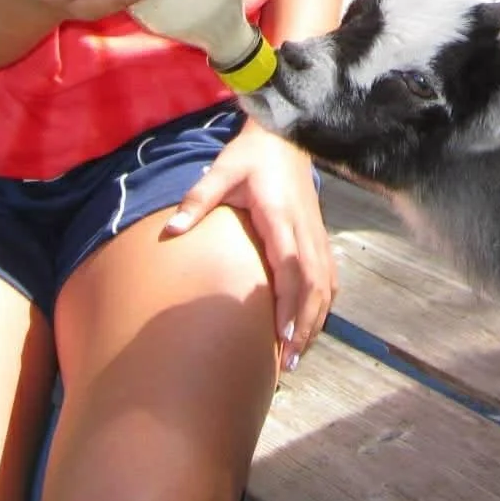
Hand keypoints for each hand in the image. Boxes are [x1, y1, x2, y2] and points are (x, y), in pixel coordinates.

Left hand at [165, 123, 333, 372]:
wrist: (284, 136)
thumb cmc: (250, 156)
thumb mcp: (221, 171)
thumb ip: (198, 199)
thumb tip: (170, 230)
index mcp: (281, 218)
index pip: (292, 268)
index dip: (290, 304)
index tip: (281, 337)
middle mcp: (305, 230)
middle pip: (314, 286)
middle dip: (304, 326)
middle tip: (289, 363)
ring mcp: (316, 234)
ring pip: (326, 286)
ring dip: (315, 321)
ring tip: (298, 355)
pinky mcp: (320, 237)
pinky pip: (328, 277)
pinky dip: (322, 306)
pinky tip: (311, 327)